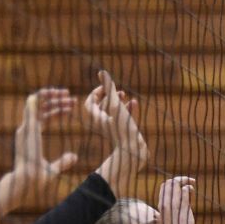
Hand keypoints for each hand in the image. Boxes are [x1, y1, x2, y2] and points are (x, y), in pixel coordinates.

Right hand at [0, 88, 78, 217]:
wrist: (27, 182)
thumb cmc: (37, 179)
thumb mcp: (53, 169)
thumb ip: (63, 162)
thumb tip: (73, 157)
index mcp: (31, 136)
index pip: (43, 117)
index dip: (57, 110)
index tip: (71, 107)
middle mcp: (26, 129)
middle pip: (40, 107)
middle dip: (56, 100)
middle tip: (71, 98)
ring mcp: (25, 127)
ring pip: (36, 103)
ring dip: (51, 96)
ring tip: (67, 94)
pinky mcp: (28, 127)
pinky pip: (32, 105)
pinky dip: (43, 97)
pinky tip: (56, 93)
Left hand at [83, 70, 147, 190]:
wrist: (133, 151)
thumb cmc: (122, 129)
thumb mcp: (115, 105)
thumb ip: (109, 88)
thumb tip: (101, 72)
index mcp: (94, 118)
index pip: (90, 101)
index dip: (97, 91)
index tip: (107, 87)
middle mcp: (101, 123)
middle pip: (101, 105)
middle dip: (110, 95)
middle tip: (118, 90)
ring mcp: (112, 128)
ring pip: (113, 111)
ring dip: (120, 101)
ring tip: (126, 95)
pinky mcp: (122, 132)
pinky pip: (122, 118)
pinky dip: (127, 110)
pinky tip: (134, 104)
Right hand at [158, 176, 195, 223]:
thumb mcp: (169, 218)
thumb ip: (174, 207)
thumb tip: (181, 196)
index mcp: (161, 206)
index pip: (164, 186)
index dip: (173, 181)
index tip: (182, 183)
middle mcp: (166, 204)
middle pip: (170, 183)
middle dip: (180, 179)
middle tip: (190, 181)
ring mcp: (174, 206)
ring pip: (177, 185)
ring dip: (186, 182)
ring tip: (192, 184)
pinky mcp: (183, 208)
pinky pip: (184, 192)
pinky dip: (188, 188)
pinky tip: (191, 189)